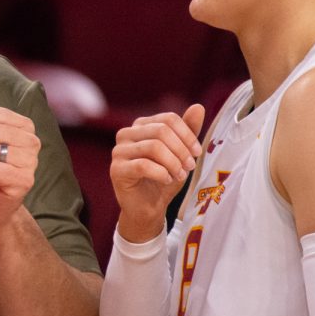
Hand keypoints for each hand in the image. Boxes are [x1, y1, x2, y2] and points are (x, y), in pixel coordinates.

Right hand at [110, 104, 203, 241]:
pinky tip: (167, 180)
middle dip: (181, 150)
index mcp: (141, 126)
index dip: (187, 135)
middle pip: (161, 131)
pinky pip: (143, 165)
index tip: (197, 153)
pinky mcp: (116, 169)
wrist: (148, 208)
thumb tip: (198, 107)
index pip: (168, 119)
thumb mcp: (180, 154)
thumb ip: (188, 131)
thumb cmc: (163, 179)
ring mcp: (119, 151)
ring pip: (153, 147)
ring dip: (173, 163)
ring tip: (179, 176)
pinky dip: (161, 173)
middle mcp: (126, 134)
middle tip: (190, 166)